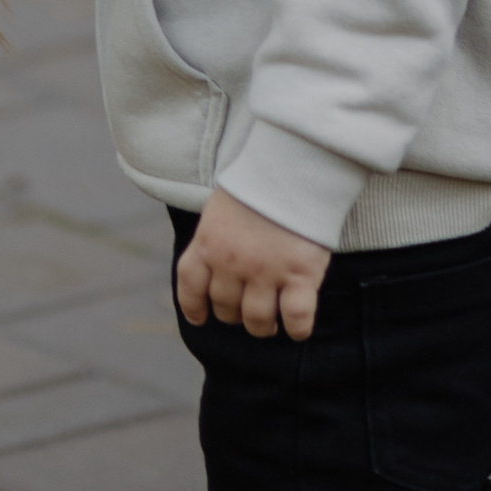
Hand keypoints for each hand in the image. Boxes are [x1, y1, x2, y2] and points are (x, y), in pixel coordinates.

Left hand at [177, 189, 332, 339]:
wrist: (295, 162)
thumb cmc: (261, 177)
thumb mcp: (224, 204)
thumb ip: (219, 233)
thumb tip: (220, 255)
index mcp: (208, 242)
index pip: (190, 285)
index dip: (193, 306)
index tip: (201, 317)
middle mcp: (231, 262)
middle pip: (225, 308)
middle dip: (234, 314)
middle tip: (248, 311)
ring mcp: (266, 271)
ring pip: (257, 320)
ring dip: (262, 327)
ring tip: (271, 324)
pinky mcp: (300, 275)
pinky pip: (296, 318)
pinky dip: (297, 329)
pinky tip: (298, 328)